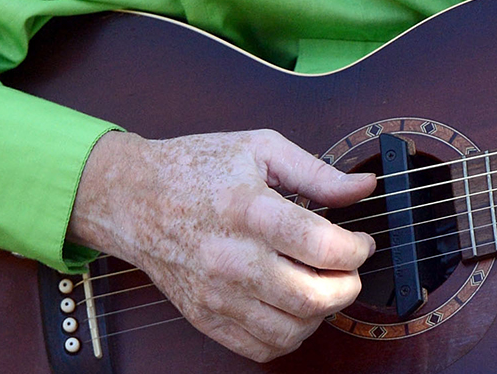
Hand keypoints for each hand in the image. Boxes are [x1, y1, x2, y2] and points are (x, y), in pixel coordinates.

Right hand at [67, 129, 377, 361]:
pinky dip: (289, 336)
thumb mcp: (261, 149)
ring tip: (322, 286)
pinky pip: (260, 347)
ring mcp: (217, 294)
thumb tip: (363, 186)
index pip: (322, 246)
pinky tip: (293, 308)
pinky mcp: (204, 317)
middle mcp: (233, 259)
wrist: (132, 198)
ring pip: (291, 329)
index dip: (356, 249)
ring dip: (322, 314)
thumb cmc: (197, 168)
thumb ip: (318, 173)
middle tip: (349, 269)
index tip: (361, 242)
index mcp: (251, 211)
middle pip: (312, 296)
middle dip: (348, 286)